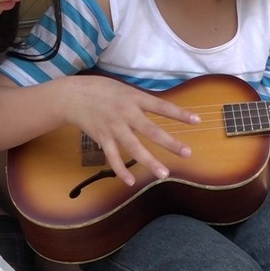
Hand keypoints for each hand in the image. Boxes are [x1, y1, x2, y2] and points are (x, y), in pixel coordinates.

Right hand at [62, 75, 196, 185]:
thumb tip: (162, 109)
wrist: (72, 96)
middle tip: (187, 153)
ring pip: (134, 148)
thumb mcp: (125, 89)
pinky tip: (131, 182)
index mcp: (134, 98)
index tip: (197, 120)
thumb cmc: (102, 90)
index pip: (162, 106)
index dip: (179, 113)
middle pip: (151, 130)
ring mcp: (114, 127)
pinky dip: (121, 170)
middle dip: (170, 143)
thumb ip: (142, 101)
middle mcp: (126, 113)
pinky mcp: (102, 137)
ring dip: (149, 162)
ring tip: (164, 174)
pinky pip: (113, 157)